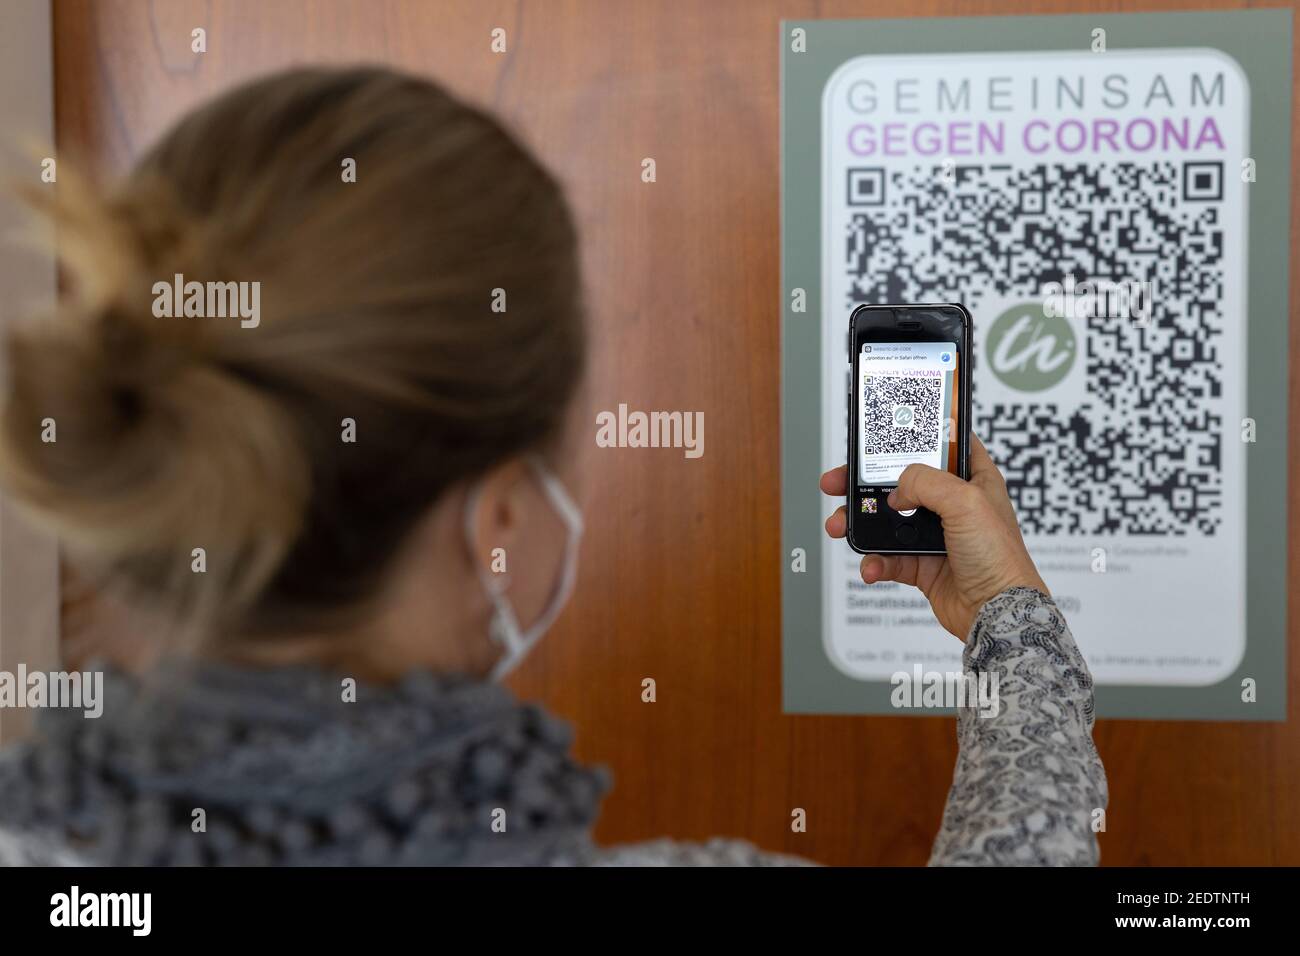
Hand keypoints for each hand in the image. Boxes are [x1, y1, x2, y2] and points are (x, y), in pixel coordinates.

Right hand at [821, 434, 1048, 639]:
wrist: (995, 612)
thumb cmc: (999, 557)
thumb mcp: (966, 501)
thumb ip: (925, 482)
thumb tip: (895, 493)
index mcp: (973, 479)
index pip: (943, 444)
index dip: (916, 435)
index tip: (887, 432)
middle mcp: (953, 504)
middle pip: (901, 481)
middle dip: (865, 482)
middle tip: (839, 481)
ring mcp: (935, 534)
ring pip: (887, 520)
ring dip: (860, 523)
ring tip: (839, 525)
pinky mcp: (923, 564)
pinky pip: (888, 557)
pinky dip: (875, 560)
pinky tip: (872, 565)